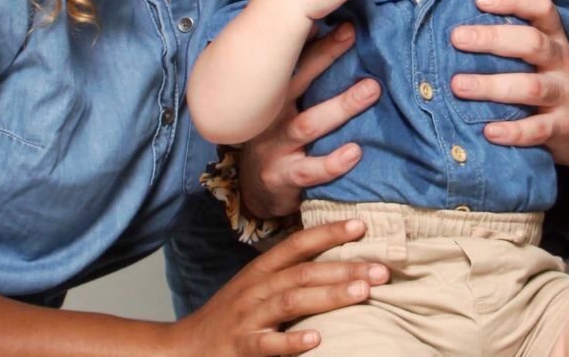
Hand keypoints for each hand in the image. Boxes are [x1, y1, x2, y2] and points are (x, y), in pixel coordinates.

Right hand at [170, 219, 388, 355]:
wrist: (186, 348)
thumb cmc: (230, 316)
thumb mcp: (255, 286)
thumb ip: (288, 273)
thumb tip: (333, 261)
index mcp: (261, 270)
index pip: (298, 244)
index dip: (328, 232)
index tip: (361, 224)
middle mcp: (256, 289)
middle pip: (304, 272)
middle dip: (345, 267)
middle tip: (382, 268)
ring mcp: (249, 318)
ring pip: (292, 301)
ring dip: (329, 295)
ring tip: (362, 292)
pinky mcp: (243, 348)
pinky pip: (269, 344)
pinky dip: (292, 340)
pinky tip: (317, 338)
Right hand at [241, 24, 380, 217]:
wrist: (256, 194)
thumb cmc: (279, 142)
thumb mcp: (284, 111)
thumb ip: (304, 84)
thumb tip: (327, 38)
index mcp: (274, 98)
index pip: (294, 62)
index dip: (317, 42)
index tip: (343, 22)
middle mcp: (271, 118)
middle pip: (297, 82)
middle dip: (326, 57)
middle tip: (355, 36)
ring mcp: (274, 148)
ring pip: (307, 124)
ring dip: (342, 106)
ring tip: (371, 90)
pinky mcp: (282, 178)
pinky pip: (309, 170)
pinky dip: (333, 162)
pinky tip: (355, 152)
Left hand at [449, 0, 568, 169]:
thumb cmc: (551, 85)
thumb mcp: (542, 58)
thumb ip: (513, 41)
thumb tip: (460, 26)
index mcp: (555, 39)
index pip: (541, 8)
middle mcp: (562, 62)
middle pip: (532, 43)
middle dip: (492, 38)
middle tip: (456, 38)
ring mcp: (565, 96)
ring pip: (531, 87)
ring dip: (492, 86)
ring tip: (458, 85)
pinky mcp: (563, 128)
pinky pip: (537, 130)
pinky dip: (512, 131)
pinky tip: (487, 131)